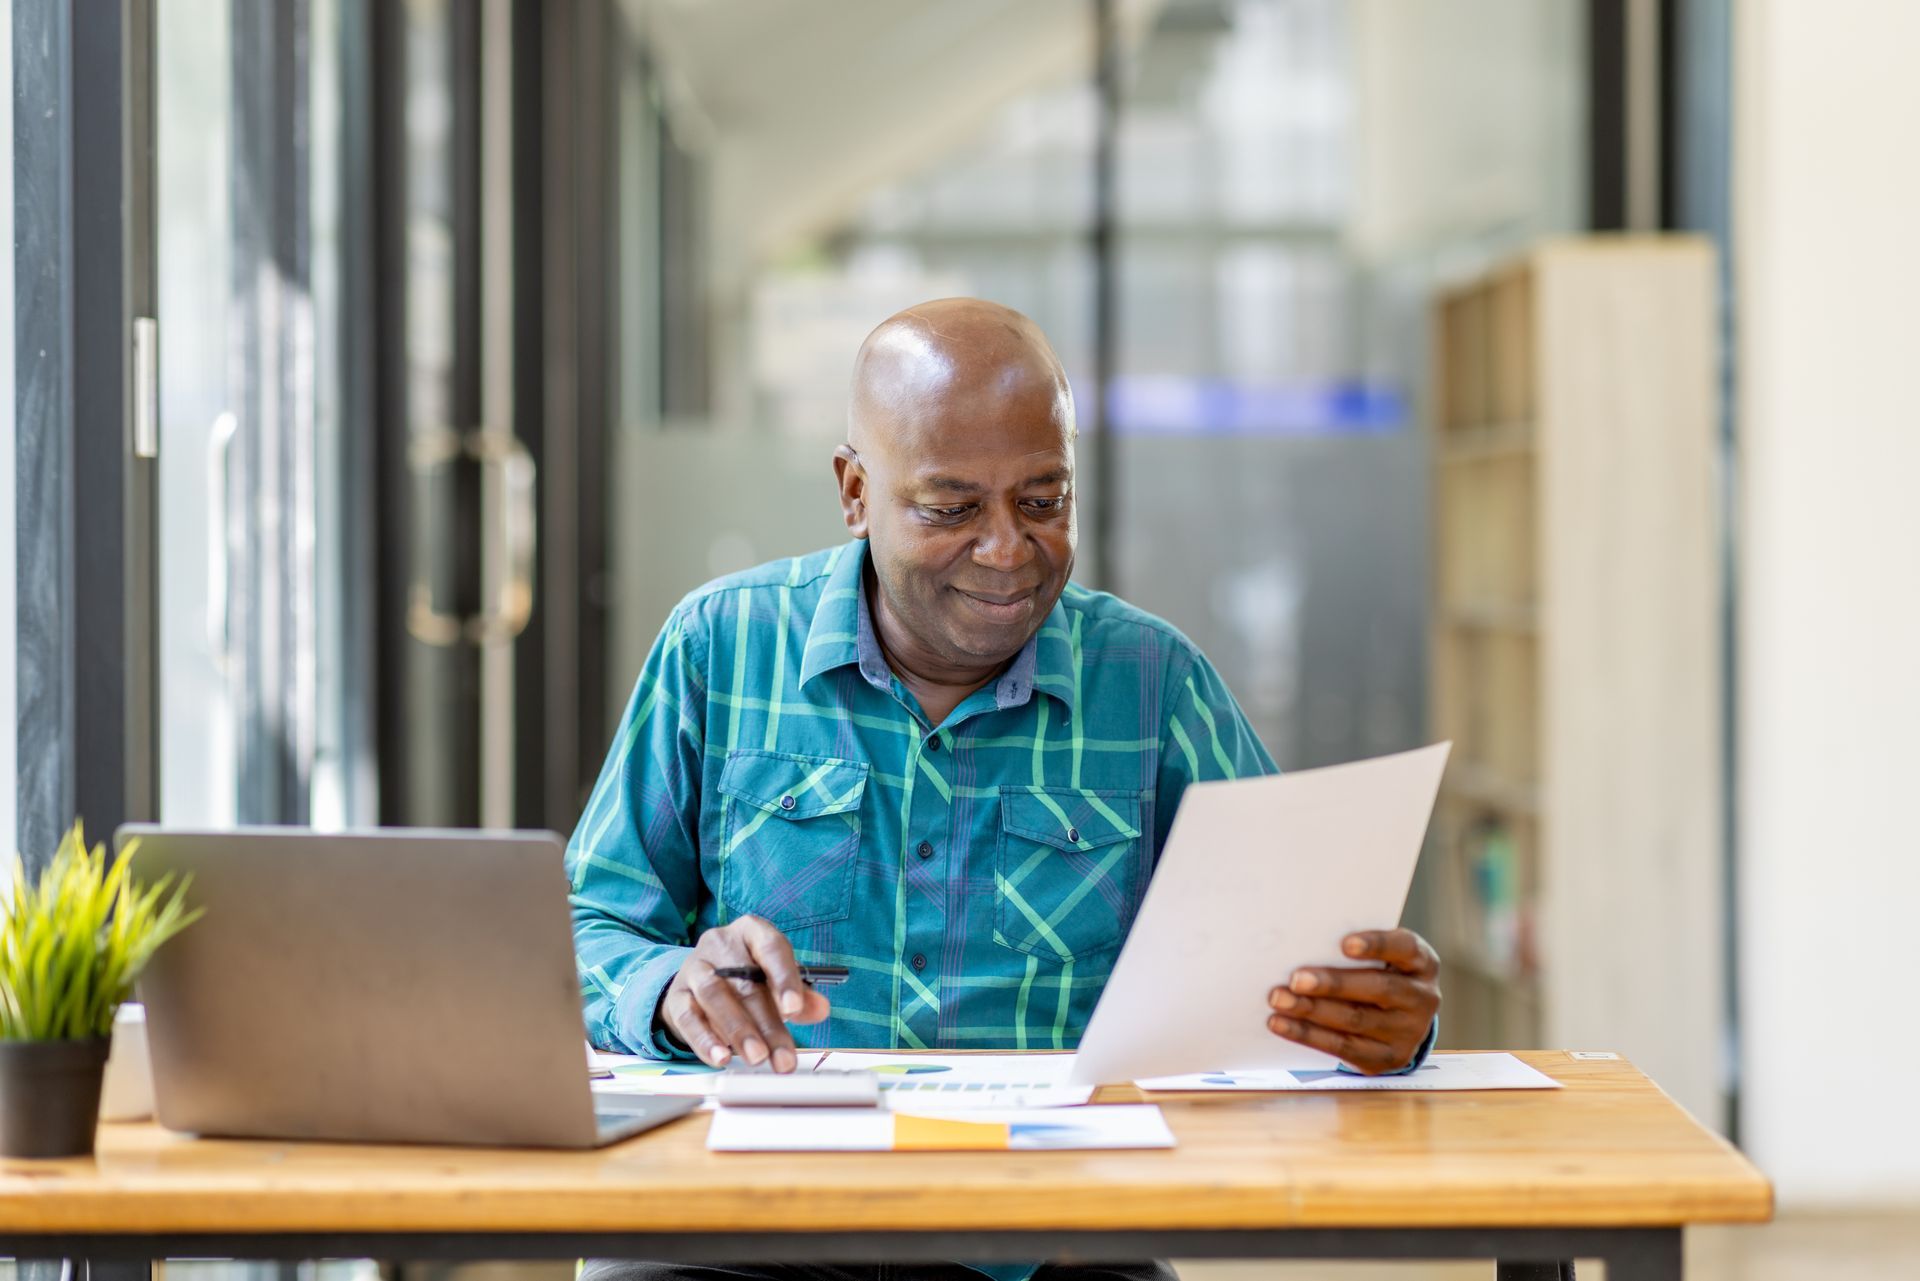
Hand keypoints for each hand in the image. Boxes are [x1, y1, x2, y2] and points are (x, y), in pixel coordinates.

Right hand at [659, 916, 830, 1071]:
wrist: (699, 979)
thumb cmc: (746, 977)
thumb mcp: (775, 980)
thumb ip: (800, 996)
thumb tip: (819, 1009)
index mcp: (752, 931)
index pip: (771, 948)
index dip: (784, 978)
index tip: (794, 1009)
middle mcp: (720, 943)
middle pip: (745, 982)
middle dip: (768, 1024)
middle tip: (782, 1056)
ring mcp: (695, 967)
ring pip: (714, 996)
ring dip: (738, 1031)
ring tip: (757, 1057)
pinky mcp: (677, 995)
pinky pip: (688, 1017)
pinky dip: (705, 1039)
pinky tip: (720, 1057)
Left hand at [1267, 928, 1440, 1074]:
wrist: (1402, 1021)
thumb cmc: (1379, 972)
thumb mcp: (1382, 957)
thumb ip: (1354, 950)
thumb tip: (1302, 943)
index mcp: (1422, 963)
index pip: (1405, 947)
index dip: (1377, 945)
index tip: (1345, 943)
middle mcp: (1422, 998)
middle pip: (1378, 988)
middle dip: (1333, 984)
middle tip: (1296, 979)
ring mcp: (1408, 1032)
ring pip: (1356, 1020)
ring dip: (1312, 1010)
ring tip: (1280, 1000)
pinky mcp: (1387, 1058)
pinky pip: (1343, 1047)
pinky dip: (1307, 1034)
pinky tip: (1281, 1023)